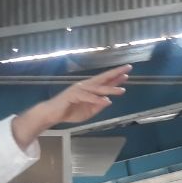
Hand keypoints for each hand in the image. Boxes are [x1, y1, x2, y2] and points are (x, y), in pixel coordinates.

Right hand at [11, 65, 130, 148]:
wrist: (53, 114)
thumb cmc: (70, 111)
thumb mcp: (89, 111)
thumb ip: (98, 106)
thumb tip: (108, 101)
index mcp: (89, 89)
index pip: (104, 81)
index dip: (116, 78)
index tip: (127, 74)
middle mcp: (85, 86)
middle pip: (103, 78)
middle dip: (116, 73)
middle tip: (128, 68)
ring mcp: (79, 89)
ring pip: (97, 88)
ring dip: (110, 88)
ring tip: (122, 90)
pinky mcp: (73, 95)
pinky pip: (88, 97)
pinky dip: (98, 100)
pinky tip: (106, 101)